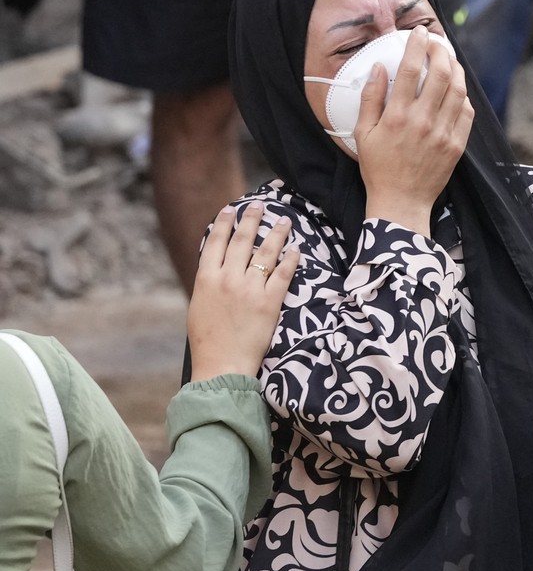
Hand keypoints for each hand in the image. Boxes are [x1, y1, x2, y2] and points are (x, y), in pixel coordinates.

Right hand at [188, 201, 299, 380]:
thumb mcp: (199, 307)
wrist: (222, 364)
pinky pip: (283, 274)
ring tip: (284, 221)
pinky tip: (296, 249)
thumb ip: (208, 285)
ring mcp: (250, 288)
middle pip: (242, 240)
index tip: (231, 209)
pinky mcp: (270, 301)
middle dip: (252, 219)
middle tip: (259, 205)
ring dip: (276, 233)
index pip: (216, 242)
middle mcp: (228, 278)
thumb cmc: (208, 341)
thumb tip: (215, 269)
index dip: (225, 223)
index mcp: (206, 279)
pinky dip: (290, 260)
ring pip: (265, 252)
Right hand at [355, 26, 475, 235]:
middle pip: (441, 75)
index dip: (417, 46)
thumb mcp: (363, 133)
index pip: (411, 69)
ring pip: (458, 91)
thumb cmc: (378, 168)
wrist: (401, 202)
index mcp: (397, 116)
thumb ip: (370, 98)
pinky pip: (467, 113)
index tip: (419, 32)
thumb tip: (378, 68)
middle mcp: (423, 122)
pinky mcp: (457, 145)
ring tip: (449, 60)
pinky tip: (457, 89)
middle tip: (436, 43)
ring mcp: (443, 134)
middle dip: (441, 51)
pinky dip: (464, 96)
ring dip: (456, 70)